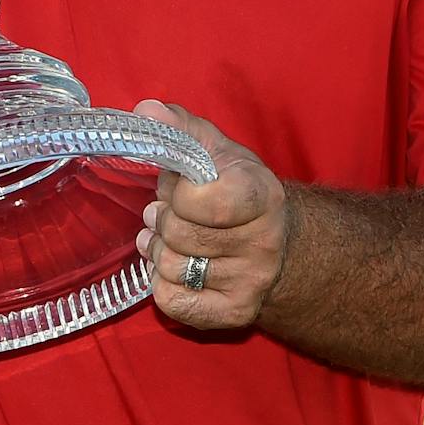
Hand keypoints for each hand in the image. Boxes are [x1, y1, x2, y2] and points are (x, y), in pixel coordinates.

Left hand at [133, 100, 290, 331]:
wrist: (279, 242)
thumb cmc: (236, 188)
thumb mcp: (214, 149)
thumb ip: (179, 127)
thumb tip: (145, 111)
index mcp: (260, 194)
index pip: (202, 202)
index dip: (178, 195)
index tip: (181, 188)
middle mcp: (263, 242)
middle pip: (179, 235)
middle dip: (162, 220)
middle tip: (169, 213)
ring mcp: (252, 281)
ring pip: (172, 269)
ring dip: (160, 251)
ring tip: (170, 239)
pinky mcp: (237, 313)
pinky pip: (173, 303)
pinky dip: (162, 285)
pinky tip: (176, 268)